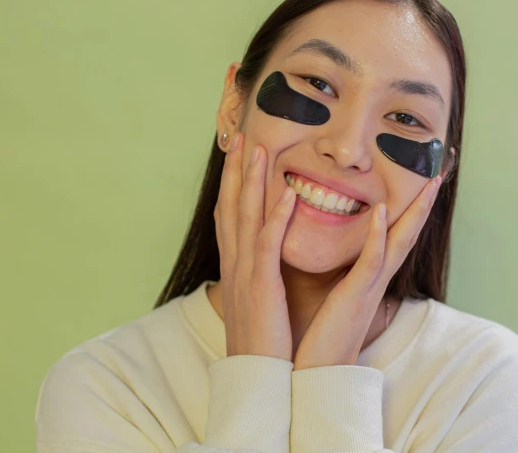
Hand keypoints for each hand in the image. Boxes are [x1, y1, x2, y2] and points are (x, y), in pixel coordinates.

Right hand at [213, 131, 296, 360]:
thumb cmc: (264, 344)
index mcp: (236, 268)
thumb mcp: (258, 302)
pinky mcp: (261, 289)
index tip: (237, 153)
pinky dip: (275, 218)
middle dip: (234, 170)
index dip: (231, 182)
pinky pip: (268, 247)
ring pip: (244, 218)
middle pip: (230, 207)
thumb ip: (260, 274)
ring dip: (250, 181)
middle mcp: (235, 266)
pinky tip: (286, 193)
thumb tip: (264, 259)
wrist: (257, 383)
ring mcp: (245, 276)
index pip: (230, 215)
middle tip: (241, 135)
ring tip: (258, 148)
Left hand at [292, 175, 442, 369]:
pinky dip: (378, 235)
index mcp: (367, 279)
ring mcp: (369, 288)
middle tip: (440, 174)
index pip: (392, 236)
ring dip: (414, 213)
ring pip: (398, 243)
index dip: (409, 210)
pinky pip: (371, 262)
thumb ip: (341, 278)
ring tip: (429, 184)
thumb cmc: (319, 339)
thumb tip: (341, 262)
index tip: (422, 184)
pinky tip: (382, 211)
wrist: (314, 379)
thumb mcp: (332, 300)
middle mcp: (375, 280)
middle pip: (407, 234)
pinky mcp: (355, 298)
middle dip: (424, 205)